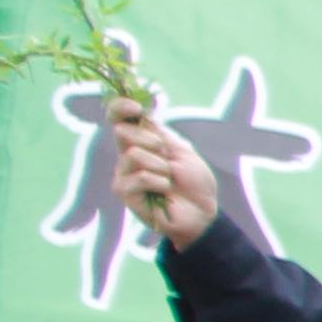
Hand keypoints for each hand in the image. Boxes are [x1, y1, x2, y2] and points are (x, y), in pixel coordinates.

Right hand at [105, 104, 215, 247]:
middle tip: (167, 157)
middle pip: (122, 131)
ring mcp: (123, 174)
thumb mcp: (183, 152)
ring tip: (169, 179)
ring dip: (160, 166)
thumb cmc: (194, 184)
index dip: (120, 108)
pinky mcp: (124, 191)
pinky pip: (140, 177)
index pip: (119, 119)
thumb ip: (161, 134)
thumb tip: (142, 113)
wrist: (202, 214)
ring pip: (133, 154)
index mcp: (141, 143)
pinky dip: (160, 181)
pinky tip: (165, 190)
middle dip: (151, 140)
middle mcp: (127, 156)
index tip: (135, 108)